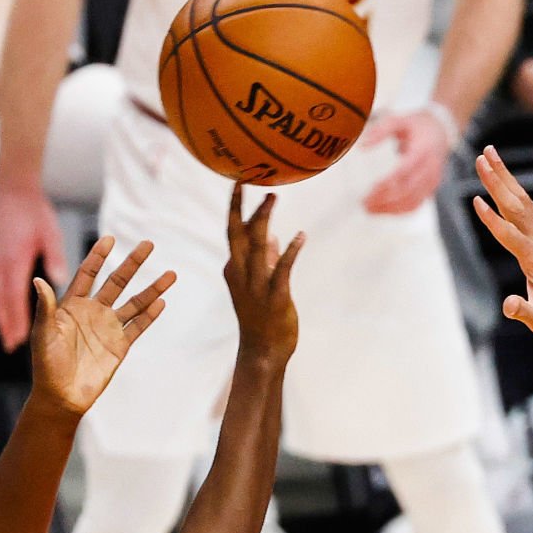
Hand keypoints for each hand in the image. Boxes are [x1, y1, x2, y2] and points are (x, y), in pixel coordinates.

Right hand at [0, 186, 66, 351]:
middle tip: (11, 347)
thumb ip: (55, 257)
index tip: (20, 338)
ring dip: (0, 317)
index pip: (15, 295)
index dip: (16, 318)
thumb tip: (60, 280)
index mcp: (16, 260)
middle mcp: (1, 264)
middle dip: (6, 324)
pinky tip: (4, 314)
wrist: (14, 193)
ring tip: (6, 337)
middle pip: (1, 301)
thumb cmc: (35, 213)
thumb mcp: (50, 233)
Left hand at [29, 236, 174, 416]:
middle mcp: (94, 312)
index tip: (109, 239)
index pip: (88, 274)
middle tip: (148, 244)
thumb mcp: (43, 333)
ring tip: (170, 274)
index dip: (98, 256)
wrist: (62, 395)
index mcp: (72, 305)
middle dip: (133, 263)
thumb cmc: (46, 364)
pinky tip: (162, 302)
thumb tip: (38, 280)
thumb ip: (45, 307)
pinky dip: (150, 315)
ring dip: (152, 288)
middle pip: (117, 282)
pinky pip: (138, 327)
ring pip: (134, 303)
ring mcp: (109, 328)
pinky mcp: (120, 346)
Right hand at [224, 184, 305, 363]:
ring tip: (272, 196)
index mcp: (235, 270)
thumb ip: (267, 260)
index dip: (236, 208)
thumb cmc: (263, 319)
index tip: (240, 183)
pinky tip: (300, 235)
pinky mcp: (274, 297)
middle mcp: (241, 274)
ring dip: (264, 219)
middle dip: (240, 206)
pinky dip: (290, 251)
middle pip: (236, 233)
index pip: (232, 233)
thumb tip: (273, 237)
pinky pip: (281, 269)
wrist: (263, 352)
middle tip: (246, 179)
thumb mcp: (262, 285)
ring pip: (256, 246)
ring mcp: (256, 286)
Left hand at [362, 109, 452, 214]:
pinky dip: (399, 211)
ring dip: (390, 209)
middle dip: (385, 200)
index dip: (388, 183)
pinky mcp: (431, 189)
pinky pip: (416, 204)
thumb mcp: (400, 120)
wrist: (442, 130)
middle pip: (408, 190)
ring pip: (412, 202)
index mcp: (423, 150)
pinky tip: (383, 210)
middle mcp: (431, 168)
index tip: (371, 189)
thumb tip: (363, 146)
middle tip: (364, 203)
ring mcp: (433, 181)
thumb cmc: (418, 125)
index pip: (405, 171)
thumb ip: (380, 130)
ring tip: (369, 209)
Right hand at [472, 145, 532, 345]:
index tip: (476, 201)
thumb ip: (525, 313)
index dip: (492, 220)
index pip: (510, 236)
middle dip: (498, 181)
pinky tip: (505, 182)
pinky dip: (514, 192)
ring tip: (490, 154)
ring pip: (522, 202)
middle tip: (482, 156)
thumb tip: (509, 305)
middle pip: (516, 206)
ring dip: (505, 177)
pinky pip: (527, 211)